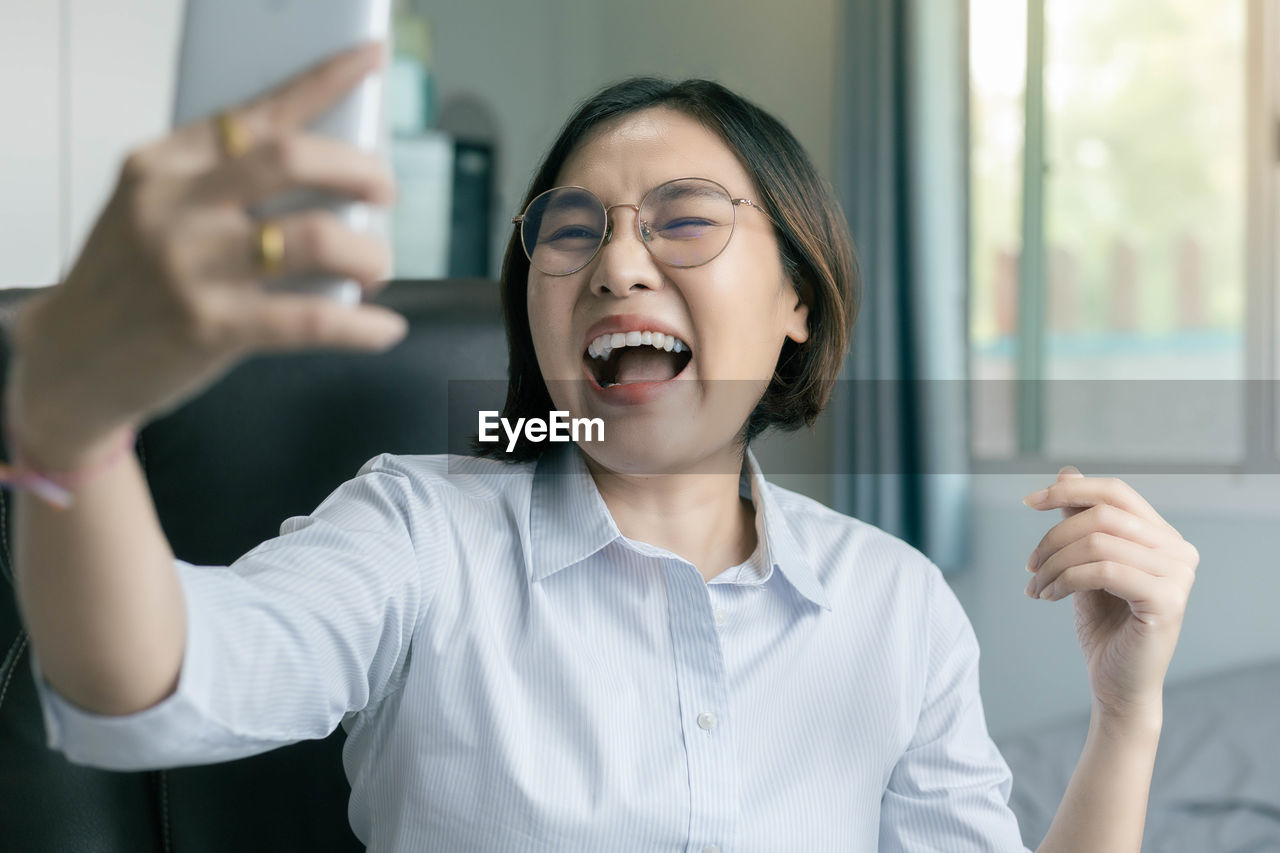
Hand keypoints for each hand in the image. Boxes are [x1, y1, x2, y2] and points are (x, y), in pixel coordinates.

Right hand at [8, 42, 404, 469]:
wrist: (72, 362)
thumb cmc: (130, 284)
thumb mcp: (153, 213)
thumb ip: (220, 187)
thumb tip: (330, 177)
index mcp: (160, 165)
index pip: (255, 113)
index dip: (322, 81)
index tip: (369, 61)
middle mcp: (173, 206)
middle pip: (293, 160)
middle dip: (361, 171)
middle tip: (383, 192)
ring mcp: (190, 267)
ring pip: (317, 238)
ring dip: (369, 252)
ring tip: (376, 266)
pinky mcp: (211, 328)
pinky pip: (314, 319)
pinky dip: (362, 325)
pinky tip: (383, 327)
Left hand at [1022, 467, 1198, 725]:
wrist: (1116, 683)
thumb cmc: (1104, 624)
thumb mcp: (1085, 563)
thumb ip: (1082, 520)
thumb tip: (1066, 472)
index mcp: (1163, 536)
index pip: (1116, 493)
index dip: (1070, 490)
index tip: (1028, 502)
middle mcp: (1179, 550)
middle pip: (1102, 515)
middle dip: (1054, 535)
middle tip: (1030, 565)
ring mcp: (1179, 575)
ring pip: (1098, 543)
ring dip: (1054, 563)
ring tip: (1037, 586)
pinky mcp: (1167, 601)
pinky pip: (1103, 570)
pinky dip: (1066, 579)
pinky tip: (1048, 596)